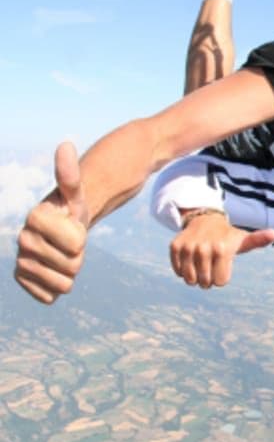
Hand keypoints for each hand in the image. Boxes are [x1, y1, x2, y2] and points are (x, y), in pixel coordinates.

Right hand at [14, 142, 88, 303]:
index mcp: (35, 216)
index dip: (83, 237)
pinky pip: (48, 297)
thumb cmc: (71, 208)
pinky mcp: (22, 280)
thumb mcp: (75, 192)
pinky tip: (54, 272)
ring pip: (63, 283)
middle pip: (72, 265)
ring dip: (70, 272)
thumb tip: (66, 145)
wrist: (61, 228)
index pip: (77, 243)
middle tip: (71, 243)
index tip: (75, 226)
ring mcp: (21, 261)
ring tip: (64, 255)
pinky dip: (56, 289)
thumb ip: (69, 173)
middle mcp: (22, 239)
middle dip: (79, 255)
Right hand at [170, 212, 273, 287]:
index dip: (222, 276)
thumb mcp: (243, 239)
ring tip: (201, 263)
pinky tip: (191, 259)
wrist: (205, 220)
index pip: (220, 282)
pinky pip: (178, 272)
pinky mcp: (174, 247)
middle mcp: (203, 248)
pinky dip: (183, 270)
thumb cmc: (227, 235)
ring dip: (195, 277)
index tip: (223, 264)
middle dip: (208, 278)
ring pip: (190, 280)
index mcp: (222, 249)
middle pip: (205, 283)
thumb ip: (258, 239)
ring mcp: (188, 247)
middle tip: (211, 264)